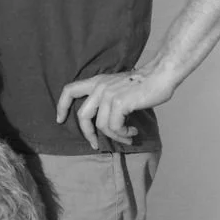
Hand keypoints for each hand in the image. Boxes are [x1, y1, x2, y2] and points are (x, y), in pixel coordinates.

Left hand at [56, 69, 174, 148]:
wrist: (160, 76)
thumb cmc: (142, 84)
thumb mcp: (117, 86)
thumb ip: (106, 97)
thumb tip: (101, 122)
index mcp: (96, 82)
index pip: (69, 90)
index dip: (61, 106)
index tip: (60, 120)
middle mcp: (99, 87)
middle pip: (82, 115)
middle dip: (87, 133)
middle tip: (95, 144)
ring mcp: (108, 94)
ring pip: (101, 125)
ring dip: (115, 136)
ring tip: (127, 137)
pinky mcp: (120, 103)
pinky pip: (114, 127)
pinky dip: (123, 134)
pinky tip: (132, 132)